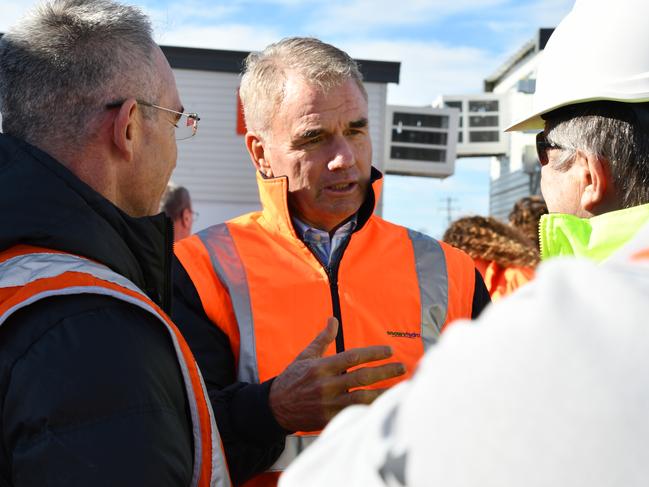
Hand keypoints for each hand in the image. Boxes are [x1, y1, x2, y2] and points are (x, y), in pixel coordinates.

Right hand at [269, 317, 405, 431]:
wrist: (275, 407)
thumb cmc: (292, 378)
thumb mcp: (305, 356)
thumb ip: (322, 339)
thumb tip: (333, 319)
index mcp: (321, 367)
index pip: (353, 357)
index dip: (373, 353)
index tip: (389, 351)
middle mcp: (326, 385)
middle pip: (362, 377)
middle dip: (385, 372)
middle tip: (401, 367)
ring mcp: (328, 404)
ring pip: (362, 398)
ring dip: (382, 393)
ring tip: (398, 388)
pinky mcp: (328, 420)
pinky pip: (354, 415)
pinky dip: (369, 411)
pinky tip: (383, 406)